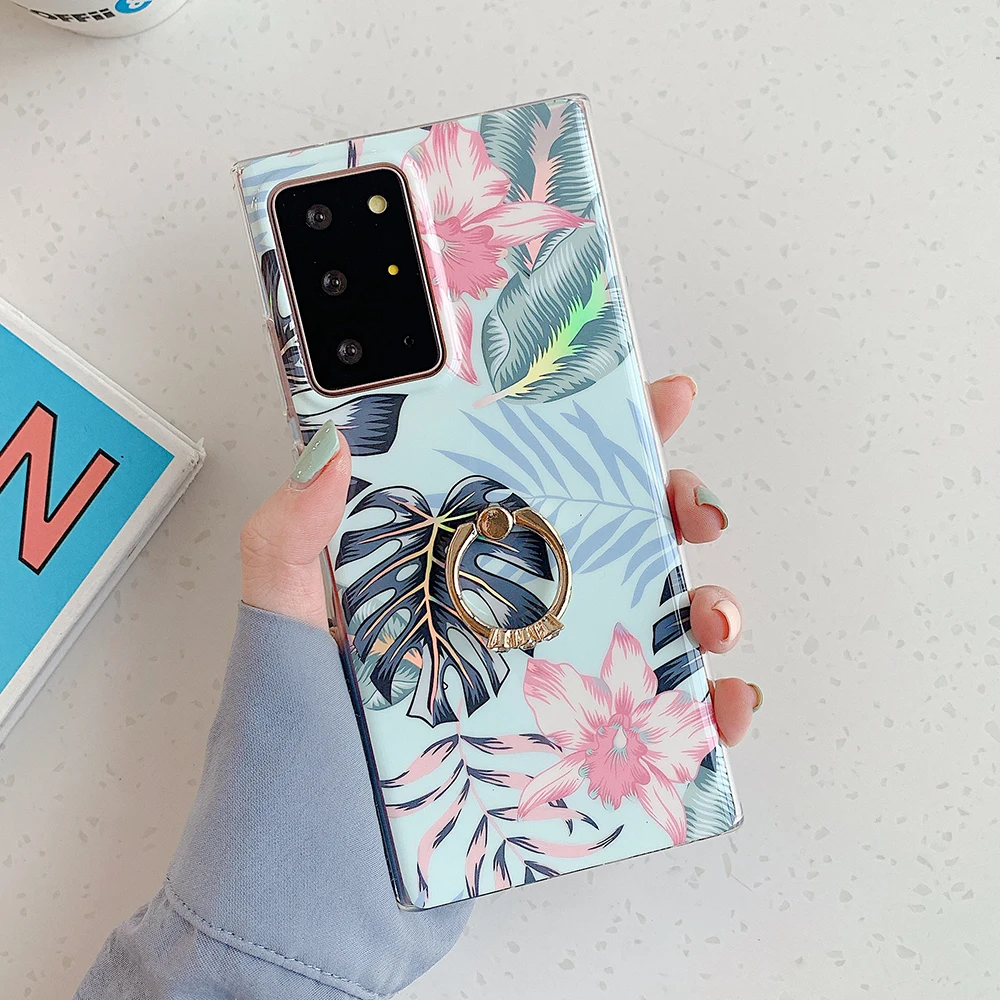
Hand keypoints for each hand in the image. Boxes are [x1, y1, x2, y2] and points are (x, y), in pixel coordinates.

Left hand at [240, 374, 758, 745]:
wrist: (307, 911)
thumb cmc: (286, 775)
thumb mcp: (278, 644)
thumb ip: (288, 543)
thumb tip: (328, 444)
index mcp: (438, 575)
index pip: (524, 481)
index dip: (595, 436)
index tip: (656, 400)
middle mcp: (495, 621)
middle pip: (605, 542)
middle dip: (669, 513)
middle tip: (696, 511)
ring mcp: (534, 688)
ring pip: (641, 626)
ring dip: (700, 610)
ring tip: (713, 619)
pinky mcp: (559, 758)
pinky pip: (650, 727)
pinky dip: (701, 714)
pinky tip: (722, 707)